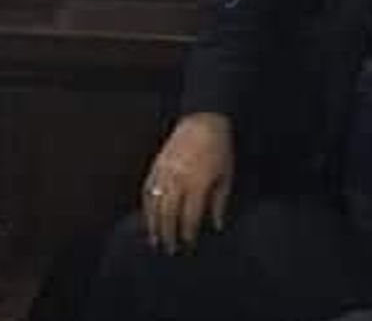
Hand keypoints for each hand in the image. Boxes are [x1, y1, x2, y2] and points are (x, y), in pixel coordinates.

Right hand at [142, 112, 234, 254]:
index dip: (188, 234)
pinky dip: (146, 206)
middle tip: (169, 250)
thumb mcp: (226, 176)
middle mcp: (178, 180)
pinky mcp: (156, 166)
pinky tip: (147, 218)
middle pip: (168, 214)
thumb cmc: (219, 149)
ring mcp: (164, 173)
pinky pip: (147, 190)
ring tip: (154, 241)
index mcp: (197, 184)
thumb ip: (220, 203)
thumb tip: (217, 226)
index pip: (189, 216)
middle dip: (168, 235)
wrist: (203, 122)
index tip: (188, 246)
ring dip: (153, 225)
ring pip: (154, 205)